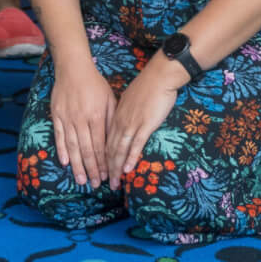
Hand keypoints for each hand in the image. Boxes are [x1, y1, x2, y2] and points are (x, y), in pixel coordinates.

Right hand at [48, 55, 116, 188]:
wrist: (73, 67)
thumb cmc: (95, 84)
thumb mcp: (109, 99)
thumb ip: (111, 120)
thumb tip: (115, 141)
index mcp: (96, 116)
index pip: (100, 145)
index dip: (104, 162)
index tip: (107, 176)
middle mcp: (81, 119)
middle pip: (86, 149)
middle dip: (92, 169)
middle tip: (94, 184)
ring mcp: (67, 118)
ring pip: (73, 146)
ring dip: (77, 165)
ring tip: (81, 180)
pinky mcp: (56, 115)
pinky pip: (59, 136)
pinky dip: (62, 150)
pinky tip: (65, 162)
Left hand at [106, 56, 185, 187]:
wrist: (159, 77)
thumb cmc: (147, 87)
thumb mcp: (130, 100)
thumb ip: (124, 113)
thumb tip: (122, 123)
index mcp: (116, 115)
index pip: (106, 140)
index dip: (103, 157)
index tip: (102, 170)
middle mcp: (121, 121)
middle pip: (110, 148)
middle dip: (107, 168)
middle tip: (105, 184)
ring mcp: (132, 124)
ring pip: (120, 149)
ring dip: (116, 167)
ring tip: (114, 182)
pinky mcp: (145, 125)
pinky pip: (136, 144)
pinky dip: (130, 158)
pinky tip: (127, 169)